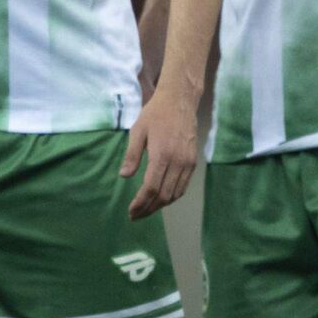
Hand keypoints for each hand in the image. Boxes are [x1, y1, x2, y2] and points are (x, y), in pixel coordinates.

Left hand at [121, 95, 198, 220]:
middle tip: (135, 215)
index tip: (131, 211)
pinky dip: (171, 196)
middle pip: (164, 195)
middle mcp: (178, 162)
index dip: (141, 202)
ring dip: (160, 206)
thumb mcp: (138, 131)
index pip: (151, 187)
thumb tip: (124, 176)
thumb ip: (132, 155)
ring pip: (175, 194)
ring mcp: (188, 163)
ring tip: (146, 210)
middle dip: (149, 208)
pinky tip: (160, 199)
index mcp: (162, 155)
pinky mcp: (193, 162)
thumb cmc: (155, 114)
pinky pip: (183, 186)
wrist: (180, 102)